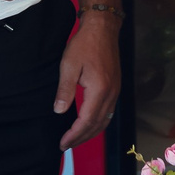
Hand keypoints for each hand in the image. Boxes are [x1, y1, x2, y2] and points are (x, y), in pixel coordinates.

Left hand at [55, 9, 121, 149]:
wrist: (102, 29)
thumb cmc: (84, 45)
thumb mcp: (68, 66)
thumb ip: (64, 91)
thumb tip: (59, 111)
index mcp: (99, 90)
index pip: (86, 121)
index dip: (74, 134)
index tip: (63, 142)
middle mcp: (111, 94)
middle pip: (97, 125)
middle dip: (81, 138)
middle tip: (66, 145)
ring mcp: (115, 92)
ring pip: (105, 121)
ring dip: (90, 133)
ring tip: (76, 139)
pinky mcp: (115, 88)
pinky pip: (108, 113)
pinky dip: (98, 123)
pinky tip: (88, 124)